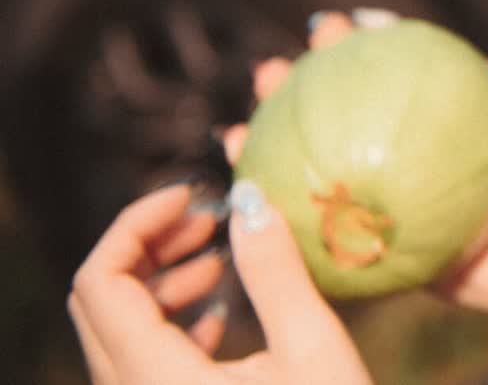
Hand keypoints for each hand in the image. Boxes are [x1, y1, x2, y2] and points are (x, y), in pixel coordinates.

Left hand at [68, 180, 372, 383]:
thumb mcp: (314, 350)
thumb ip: (275, 271)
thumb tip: (251, 198)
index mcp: (156, 380)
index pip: (100, 281)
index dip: (137, 223)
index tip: (198, 197)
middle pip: (98, 302)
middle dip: (148, 247)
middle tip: (212, 221)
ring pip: (113, 333)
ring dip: (158, 284)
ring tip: (221, 262)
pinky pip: (133, 364)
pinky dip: (164, 324)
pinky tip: (222, 317)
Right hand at [224, 9, 487, 325]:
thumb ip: (468, 64)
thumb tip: (392, 20)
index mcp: (425, 128)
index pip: (375, 82)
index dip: (342, 54)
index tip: (324, 29)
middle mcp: (400, 164)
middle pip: (332, 123)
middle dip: (289, 96)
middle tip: (270, 73)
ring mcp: (385, 210)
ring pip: (315, 178)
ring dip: (268, 151)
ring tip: (239, 127)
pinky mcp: (378, 257)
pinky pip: (325, 241)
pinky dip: (284, 222)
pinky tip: (254, 198)